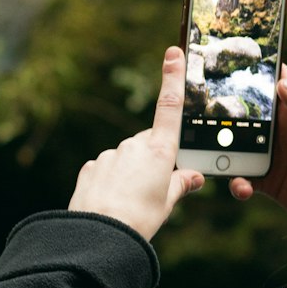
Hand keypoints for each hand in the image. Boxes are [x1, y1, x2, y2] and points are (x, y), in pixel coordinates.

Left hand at [68, 47, 203, 240]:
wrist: (100, 234)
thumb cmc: (140, 219)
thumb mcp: (168, 204)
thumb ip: (181, 184)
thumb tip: (194, 176)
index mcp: (160, 151)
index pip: (170, 106)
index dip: (173, 78)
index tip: (173, 53)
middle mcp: (134, 146)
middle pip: (150, 143)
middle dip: (154, 158)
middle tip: (156, 189)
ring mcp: (110, 155)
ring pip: (127, 158)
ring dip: (132, 173)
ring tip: (133, 202)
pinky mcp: (92, 166)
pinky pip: (107, 169)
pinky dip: (112, 181)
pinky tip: (113, 201)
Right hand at [229, 65, 286, 229]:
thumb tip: (283, 83)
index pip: (276, 85)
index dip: (257, 73)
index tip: (231, 66)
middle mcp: (281, 132)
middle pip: (247, 116)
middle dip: (227, 115)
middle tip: (207, 118)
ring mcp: (272, 157)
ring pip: (238, 146)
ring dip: (226, 151)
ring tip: (220, 158)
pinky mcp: (266, 181)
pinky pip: (242, 177)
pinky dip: (237, 182)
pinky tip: (243, 188)